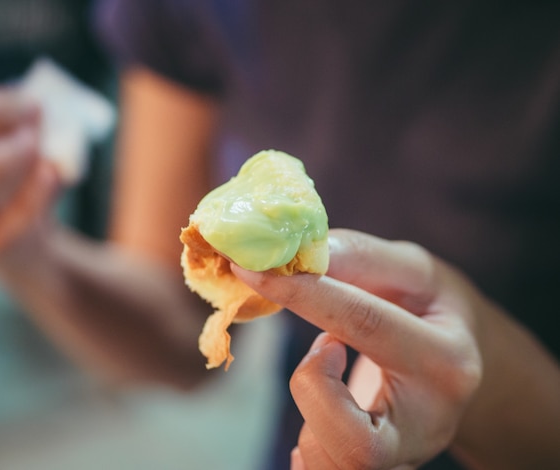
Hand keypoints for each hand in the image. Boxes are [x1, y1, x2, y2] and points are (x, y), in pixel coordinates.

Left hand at [232, 229, 484, 468]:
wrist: (463, 361)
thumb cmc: (430, 309)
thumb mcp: (412, 271)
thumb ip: (359, 258)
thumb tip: (296, 253)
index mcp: (446, 359)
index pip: (364, 324)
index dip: (301, 293)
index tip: (251, 269)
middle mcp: (432, 422)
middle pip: (356, 442)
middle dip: (310, 386)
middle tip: (325, 347)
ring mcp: (407, 456)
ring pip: (336, 467)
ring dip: (309, 417)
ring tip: (328, 377)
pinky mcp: (384, 469)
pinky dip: (309, 449)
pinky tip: (320, 418)